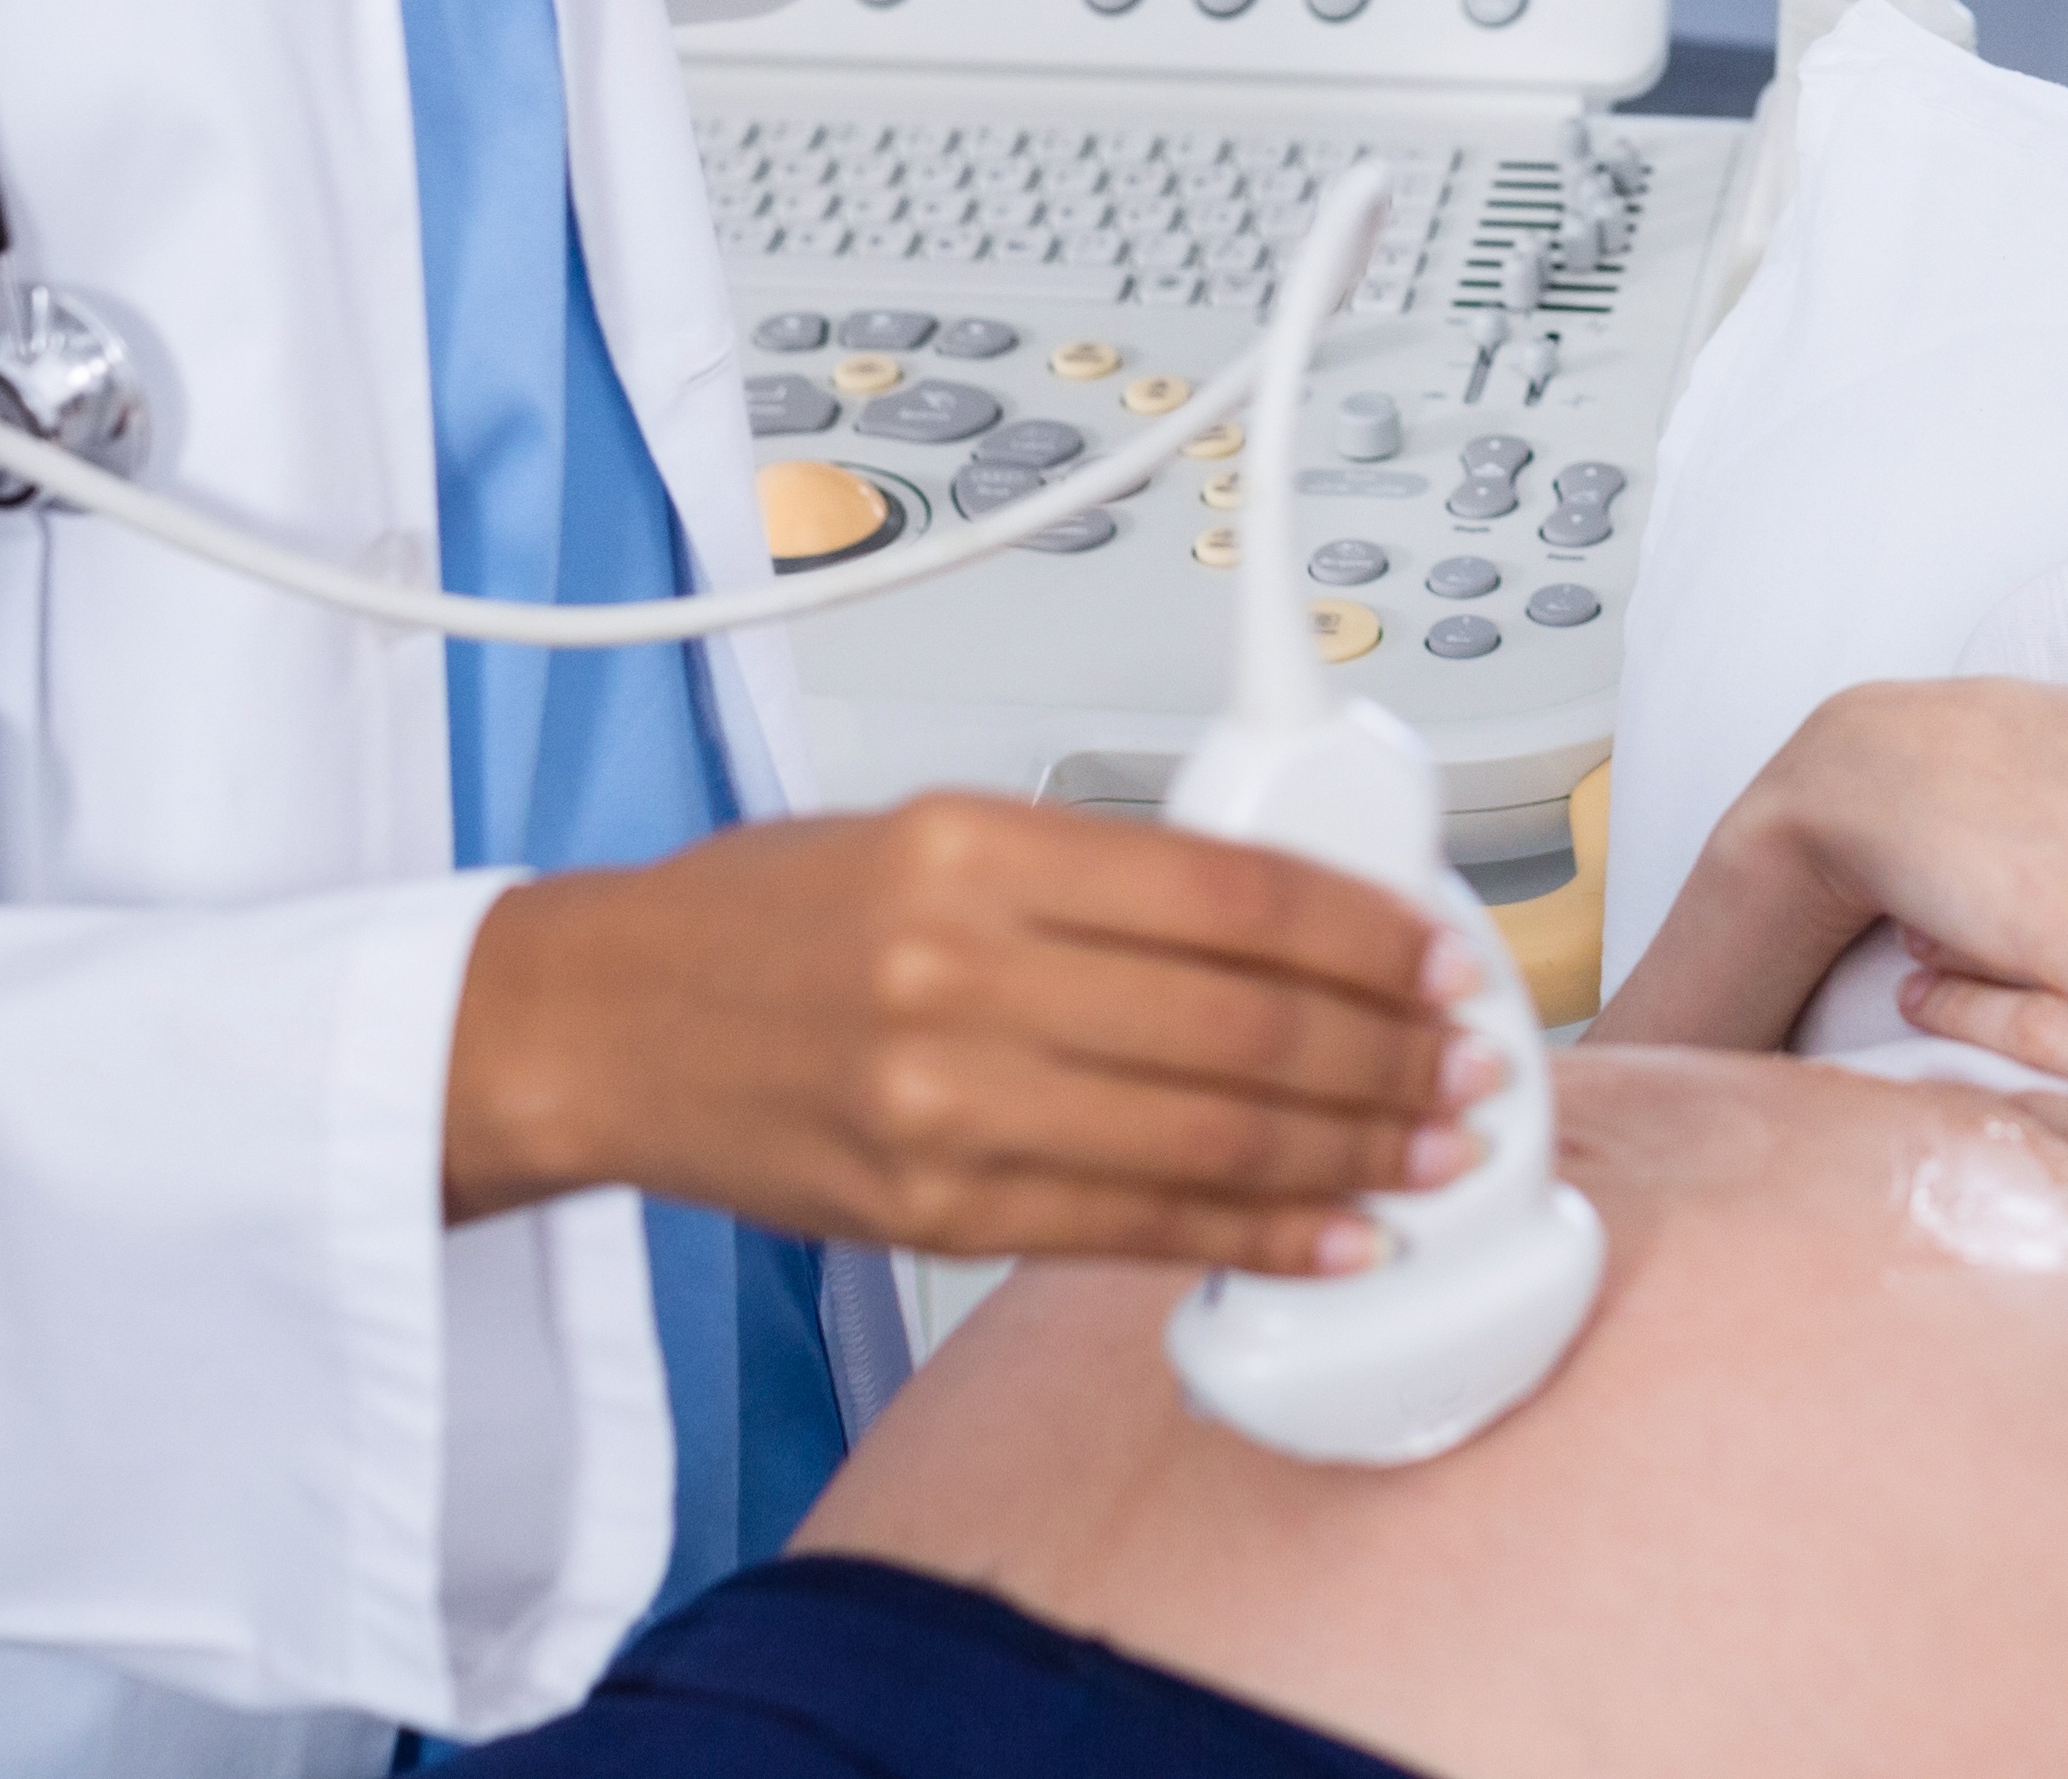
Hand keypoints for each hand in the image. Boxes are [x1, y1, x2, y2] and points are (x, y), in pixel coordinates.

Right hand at [444, 795, 1486, 1274]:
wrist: (601, 1023)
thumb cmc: (767, 917)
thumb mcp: (936, 827)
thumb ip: (1103, 871)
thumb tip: (1294, 917)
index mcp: (974, 849)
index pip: (1231, 893)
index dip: (1367, 933)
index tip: (1440, 953)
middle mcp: (960, 974)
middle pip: (1242, 1024)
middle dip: (1388, 1054)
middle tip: (1467, 1063)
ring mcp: (946, 1107)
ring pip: (1208, 1140)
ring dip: (1351, 1154)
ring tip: (1433, 1151)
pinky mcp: (935, 1213)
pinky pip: (1134, 1232)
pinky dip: (1255, 1240)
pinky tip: (1332, 1235)